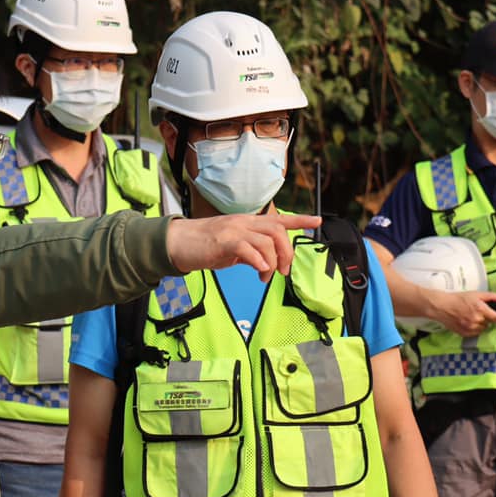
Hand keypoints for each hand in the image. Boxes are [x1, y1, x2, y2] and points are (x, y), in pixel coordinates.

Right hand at [166, 213, 321, 280]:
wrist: (178, 243)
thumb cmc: (203, 245)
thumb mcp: (232, 247)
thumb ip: (250, 251)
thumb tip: (265, 263)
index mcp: (247, 222)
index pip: (278, 219)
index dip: (300, 220)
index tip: (317, 221)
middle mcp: (243, 223)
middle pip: (278, 231)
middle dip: (287, 253)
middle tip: (283, 271)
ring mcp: (234, 230)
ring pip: (267, 241)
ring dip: (272, 263)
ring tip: (265, 277)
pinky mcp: (223, 241)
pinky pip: (249, 249)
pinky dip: (259, 261)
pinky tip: (260, 271)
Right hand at [430, 290, 495, 336]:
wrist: (442, 306)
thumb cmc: (458, 299)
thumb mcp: (476, 294)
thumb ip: (492, 296)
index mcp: (481, 310)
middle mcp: (477, 320)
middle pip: (490, 323)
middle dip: (487, 318)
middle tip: (479, 312)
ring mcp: (470, 328)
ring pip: (482, 329)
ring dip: (480, 324)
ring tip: (472, 317)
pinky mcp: (464, 333)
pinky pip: (475, 333)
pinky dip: (473, 329)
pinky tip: (467, 322)